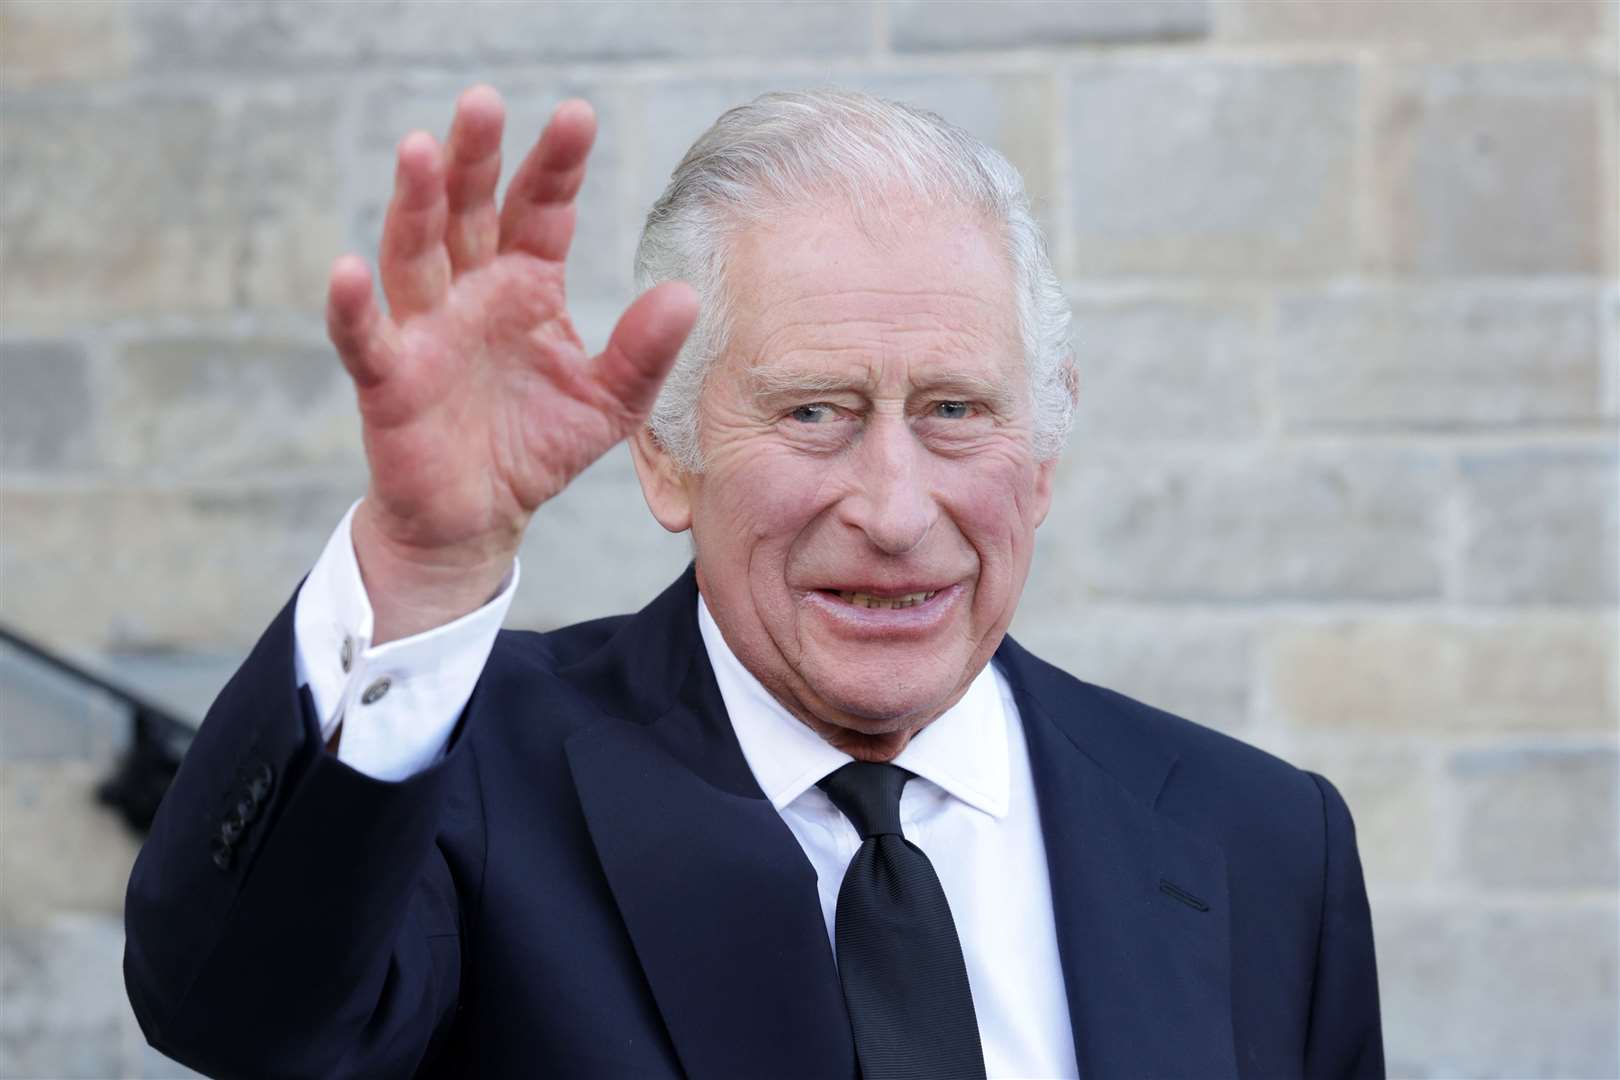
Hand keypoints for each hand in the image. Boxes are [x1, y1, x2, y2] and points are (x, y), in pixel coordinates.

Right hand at [325, 86, 698, 642]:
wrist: (480, 517)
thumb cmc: (538, 446)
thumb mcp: (610, 403)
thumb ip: (644, 352)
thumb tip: (687, 293)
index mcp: (526, 285)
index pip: (540, 210)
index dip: (556, 166)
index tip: (578, 117)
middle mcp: (471, 292)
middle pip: (468, 211)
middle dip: (475, 158)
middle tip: (484, 101)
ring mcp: (425, 330)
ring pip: (414, 253)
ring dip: (415, 204)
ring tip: (420, 150)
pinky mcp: (389, 379)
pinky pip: (366, 338)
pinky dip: (353, 307)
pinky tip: (349, 270)